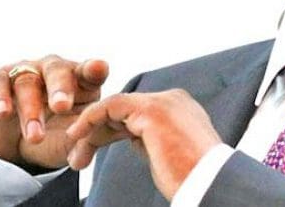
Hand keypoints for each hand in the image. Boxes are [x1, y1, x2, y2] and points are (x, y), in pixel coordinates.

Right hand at [0, 55, 108, 168]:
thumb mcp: (72, 142)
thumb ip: (85, 139)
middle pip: (57, 71)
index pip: (89, 72)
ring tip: (35, 136)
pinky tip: (3, 113)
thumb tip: (88, 146)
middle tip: (62, 107)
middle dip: (60, 89)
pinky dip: (0, 98)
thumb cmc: (53, 137)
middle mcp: (52, 70)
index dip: (94, 69)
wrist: (15, 148)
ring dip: (31, 110)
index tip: (99, 68)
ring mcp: (24, 72)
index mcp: (79, 81)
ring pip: (27, 83)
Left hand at [65, 89, 222, 200]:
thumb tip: (134, 137)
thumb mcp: (168, 153)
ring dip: (90, 128)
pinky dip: (91, 118)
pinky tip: (78, 134)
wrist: (209, 184)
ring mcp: (163, 102)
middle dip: (98, 132)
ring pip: (115, 107)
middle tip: (78, 157)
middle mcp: (173, 100)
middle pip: (124, 110)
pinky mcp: (152, 110)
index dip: (112, 132)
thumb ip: (152, 139)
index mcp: (180, 110)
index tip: (92, 151)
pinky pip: (111, 106)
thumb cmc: (193, 178)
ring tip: (74, 152)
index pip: (137, 113)